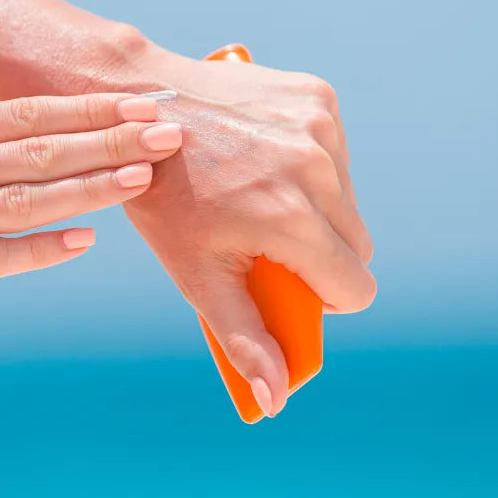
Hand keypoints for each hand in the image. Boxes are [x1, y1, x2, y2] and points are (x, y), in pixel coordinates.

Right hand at [0, 5, 183, 311]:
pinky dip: (34, 251)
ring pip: (22, 200)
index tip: (132, 102)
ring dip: (88, 186)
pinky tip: (81, 241)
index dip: (82, 108)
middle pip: (36, 150)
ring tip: (144, 176)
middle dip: (108, 140)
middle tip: (169, 132)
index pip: (18, 112)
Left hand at [123, 50, 375, 416]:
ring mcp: (320, 125)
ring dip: (318, 209)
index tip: (290, 286)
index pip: (356, 287)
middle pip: (357, 246)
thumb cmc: (163, 197)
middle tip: (266, 244)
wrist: (140, 104)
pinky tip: (263, 159)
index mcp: (291, 219)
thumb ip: (246, 338)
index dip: (325, 298)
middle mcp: (316, 167)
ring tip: (257, 196)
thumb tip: (277, 401)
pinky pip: (337, 155)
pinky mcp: (318, 97)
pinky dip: (311, 166)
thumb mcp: (198, 274)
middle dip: (321, 255)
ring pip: (349, 200)